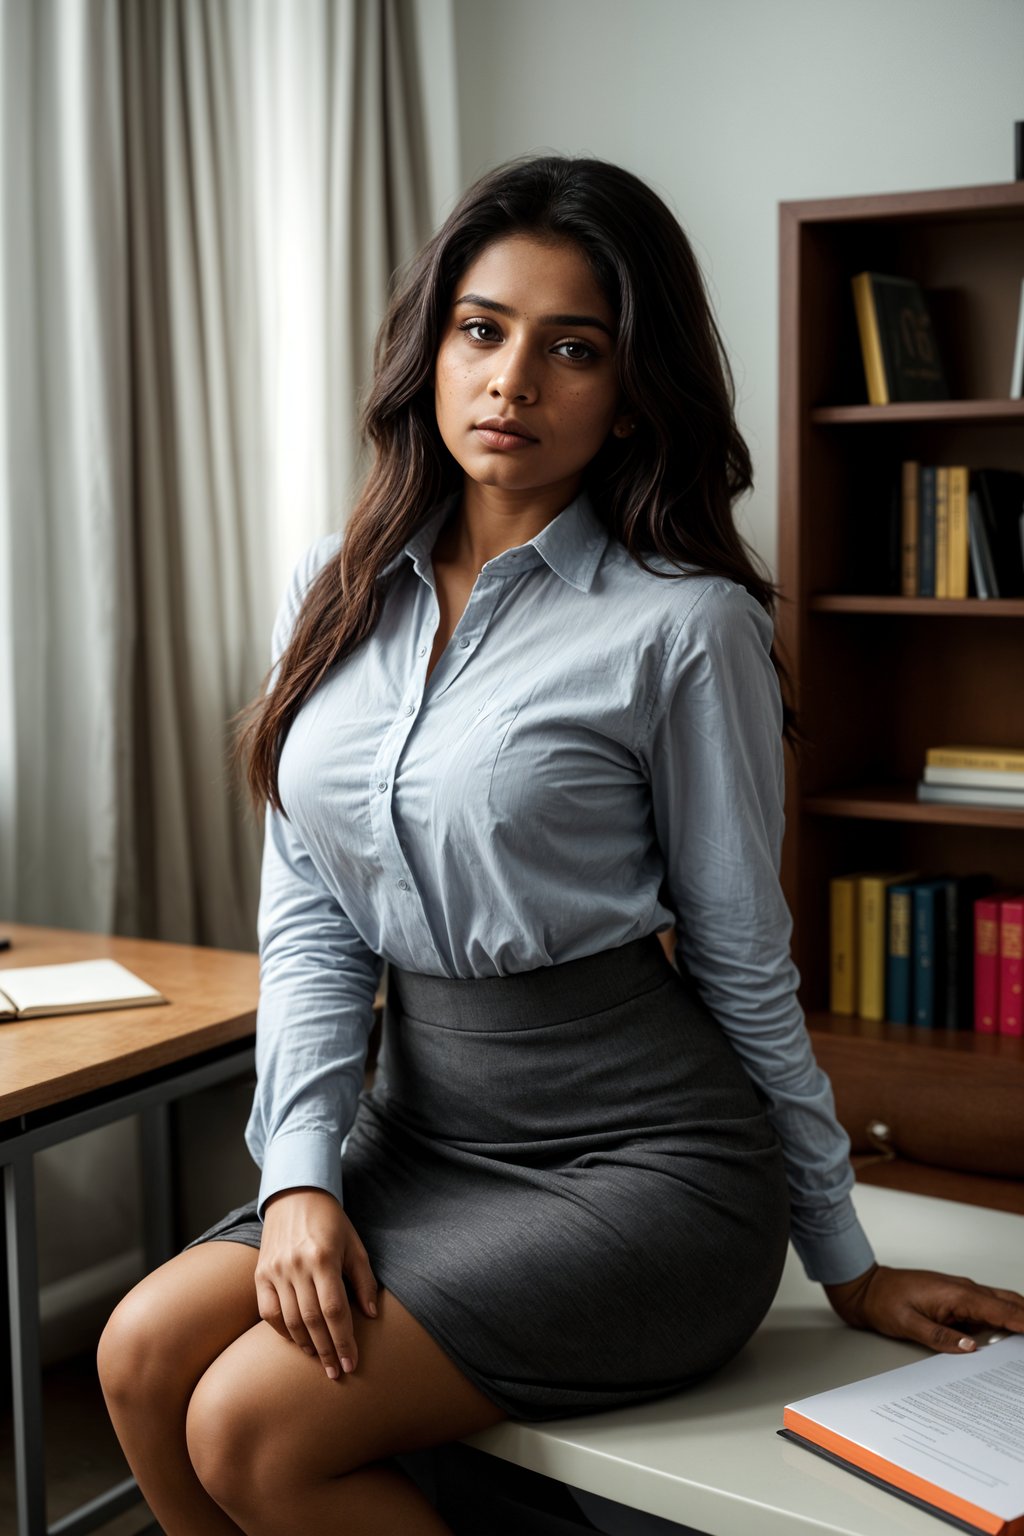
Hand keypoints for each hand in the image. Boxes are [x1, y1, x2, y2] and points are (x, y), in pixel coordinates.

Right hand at [255, 1187, 377, 1378]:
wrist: (295, 1196)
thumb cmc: (331, 1222)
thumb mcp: (355, 1245)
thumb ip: (363, 1281)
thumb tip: (371, 1315)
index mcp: (323, 1258)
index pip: (335, 1310)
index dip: (344, 1341)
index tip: (351, 1364)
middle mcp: (296, 1266)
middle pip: (312, 1321)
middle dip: (327, 1351)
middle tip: (336, 1373)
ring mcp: (275, 1270)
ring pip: (290, 1321)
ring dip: (306, 1346)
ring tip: (320, 1359)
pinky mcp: (260, 1273)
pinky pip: (269, 1312)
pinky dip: (283, 1331)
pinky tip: (297, 1340)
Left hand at [824, 1264, 1023, 1353]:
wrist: (868, 1288)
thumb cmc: (884, 1301)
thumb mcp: (907, 1323)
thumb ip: (940, 1336)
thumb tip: (970, 1348)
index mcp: (956, 1294)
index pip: (1000, 1310)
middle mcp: (964, 1290)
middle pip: (1009, 1303)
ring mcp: (962, 1294)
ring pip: (1001, 1305)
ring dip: (1018, 1318)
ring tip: (1022, 1343)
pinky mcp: (957, 1301)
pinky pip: (987, 1309)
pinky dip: (1004, 1320)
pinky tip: (1008, 1336)